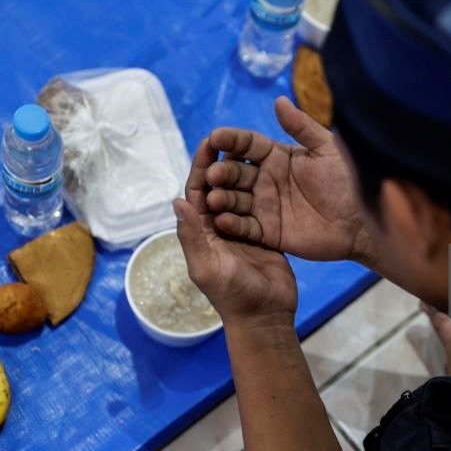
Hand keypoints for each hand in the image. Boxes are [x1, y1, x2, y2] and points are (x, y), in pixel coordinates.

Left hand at [174, 137, 297, 327]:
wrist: (266, 315)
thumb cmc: (233, 295)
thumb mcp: (206, 267)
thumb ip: (192, 236)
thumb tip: (177, 200)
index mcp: (201, 232)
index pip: (196, 192)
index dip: (201, 166)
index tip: (209, 139)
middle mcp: (219, 226)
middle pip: (218, 186)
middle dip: (221, 161)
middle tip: (230, 135)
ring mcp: (243, 229)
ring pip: (240, 192)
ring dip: (243, 170)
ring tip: (251, 145)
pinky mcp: (265, 232)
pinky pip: (261, 204)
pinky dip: (264, 186)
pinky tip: (273, 167)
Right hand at [202, 96, 372, 262]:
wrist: (363, 222)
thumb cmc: (349, 181)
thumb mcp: (327, 149)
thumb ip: (302, 127)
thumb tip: (279, 100)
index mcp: (278, 157)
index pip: (247, 145)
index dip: (231, 141)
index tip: (215, 137)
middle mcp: (266, 180)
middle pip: (235, 172)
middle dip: (222, 171)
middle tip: (214, 173)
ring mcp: (266, 207)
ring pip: (235, 200)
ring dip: (222, 198)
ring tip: (215, 198)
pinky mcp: (269, 232)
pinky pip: (246, 228)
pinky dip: (233, 224)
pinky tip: (224, 220)